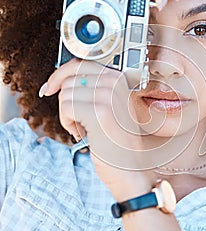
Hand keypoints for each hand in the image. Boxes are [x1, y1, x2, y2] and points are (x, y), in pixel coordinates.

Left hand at [40, 59, 154, 199]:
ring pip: (65, 94)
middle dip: (66, 100)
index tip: (49, 87)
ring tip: (84, 127)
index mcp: (118, 77)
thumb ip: (90, 88)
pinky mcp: (99, 111)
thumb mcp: (108, 106)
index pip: (80, 63)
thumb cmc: (117, 141)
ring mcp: (108, 95)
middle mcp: (115, 82)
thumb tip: (58, 79)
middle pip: (69, 78)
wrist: (130, 167)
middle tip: (78, 119)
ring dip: (67, 115)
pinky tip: (82, 132)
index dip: (59, 75)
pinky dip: (67, 123)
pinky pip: (66, 107)